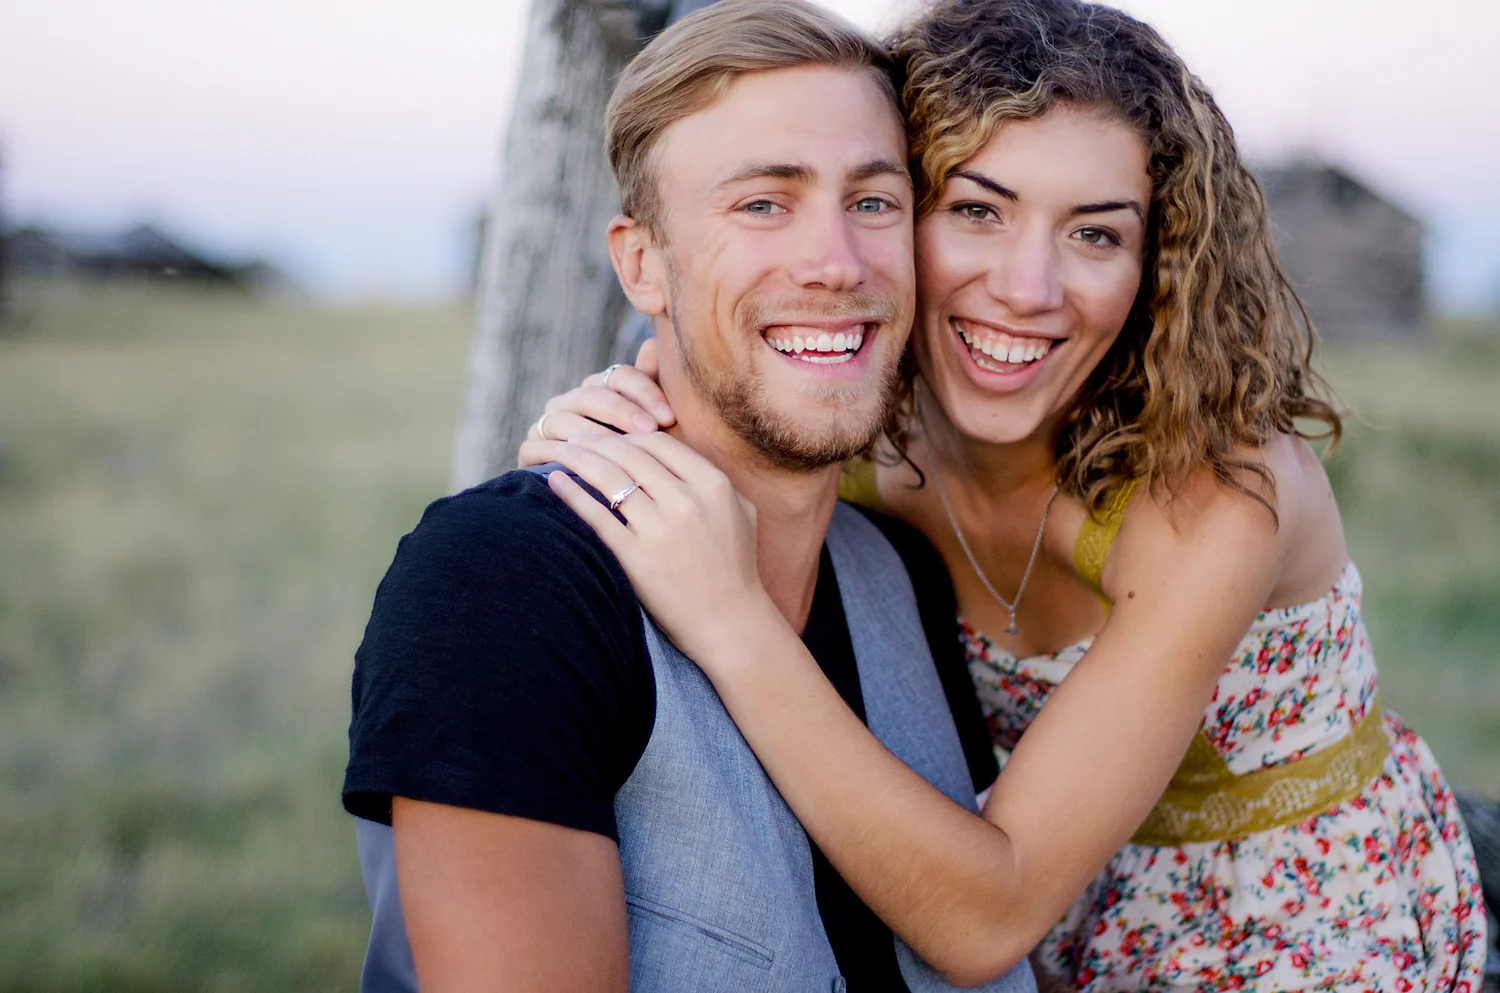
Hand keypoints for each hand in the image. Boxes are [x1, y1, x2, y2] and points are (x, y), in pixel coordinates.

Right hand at [518, 339, 676, 467]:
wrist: (614, 506)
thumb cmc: (642, 466)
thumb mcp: (655, 430)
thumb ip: (653, 388)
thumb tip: (653, 343)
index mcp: (602, 389)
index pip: (620, 376)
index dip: (645, 392)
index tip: (670, 417)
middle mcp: (570, 402)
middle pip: (592, 394)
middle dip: (623, 412)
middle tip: (651, 430)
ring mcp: (547, 425)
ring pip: (566, 420)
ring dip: (596, 434)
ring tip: (624, 450)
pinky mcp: (529, 453)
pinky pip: (538, 448)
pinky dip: (561, 456)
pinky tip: (587, 468)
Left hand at [546, 432, 778, 664]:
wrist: (729, 623)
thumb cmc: (735, 567)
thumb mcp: (741, 512)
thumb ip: (714, 479)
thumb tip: (678, 456)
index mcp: (713, 485)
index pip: (659, 444)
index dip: (628, 436)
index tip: (609, 438)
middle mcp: (686, 502)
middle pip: (628, 455)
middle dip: (595, 441)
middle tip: (572, 437)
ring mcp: (659, 530)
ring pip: (608, 478)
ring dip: (577, 459)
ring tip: (558, 453)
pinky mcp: (636, 558)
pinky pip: (596, 516)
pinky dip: (571, 495)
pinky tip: (555, 483)